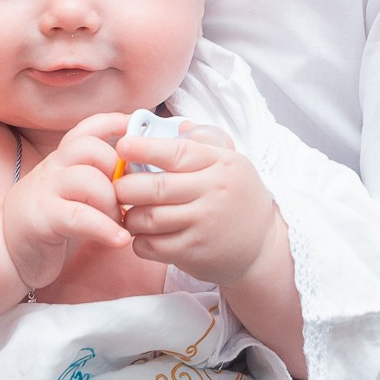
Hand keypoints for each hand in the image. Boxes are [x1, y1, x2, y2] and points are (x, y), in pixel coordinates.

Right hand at [1, 114, 132, 292]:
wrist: (4, 250)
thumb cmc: (48, 222)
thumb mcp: (69, 192)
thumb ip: (95, 178)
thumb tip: (134, 172)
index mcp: (61, 160)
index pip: (86, 129)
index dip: (112, 122)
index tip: (134, 124)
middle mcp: (52, 168)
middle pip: (92, 149)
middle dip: (118, 173)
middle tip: (125, 202)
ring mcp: (45, 191)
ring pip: (89, 180)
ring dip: (113, 205)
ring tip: (119, 225)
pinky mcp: (43, 218)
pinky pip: (81, 216)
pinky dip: (106, 229)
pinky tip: (119, 240)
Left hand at [112, 124, 282, 286]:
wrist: (262, 245)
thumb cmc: (237, 197)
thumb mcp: (231, 162)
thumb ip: (206, 141)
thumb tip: (179, 127)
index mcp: (220, 164)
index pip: (178, 153)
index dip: (145, 149)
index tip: (122, 146)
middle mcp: (214, 192)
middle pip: (156, 187)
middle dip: (126, 187)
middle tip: (118, 187)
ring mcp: (205, 224)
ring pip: (150, 218)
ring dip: (130, 216)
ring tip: (129, 212)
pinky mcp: (196, 252)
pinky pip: (153, 245)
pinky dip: (139, 240)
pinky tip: (141, 234)